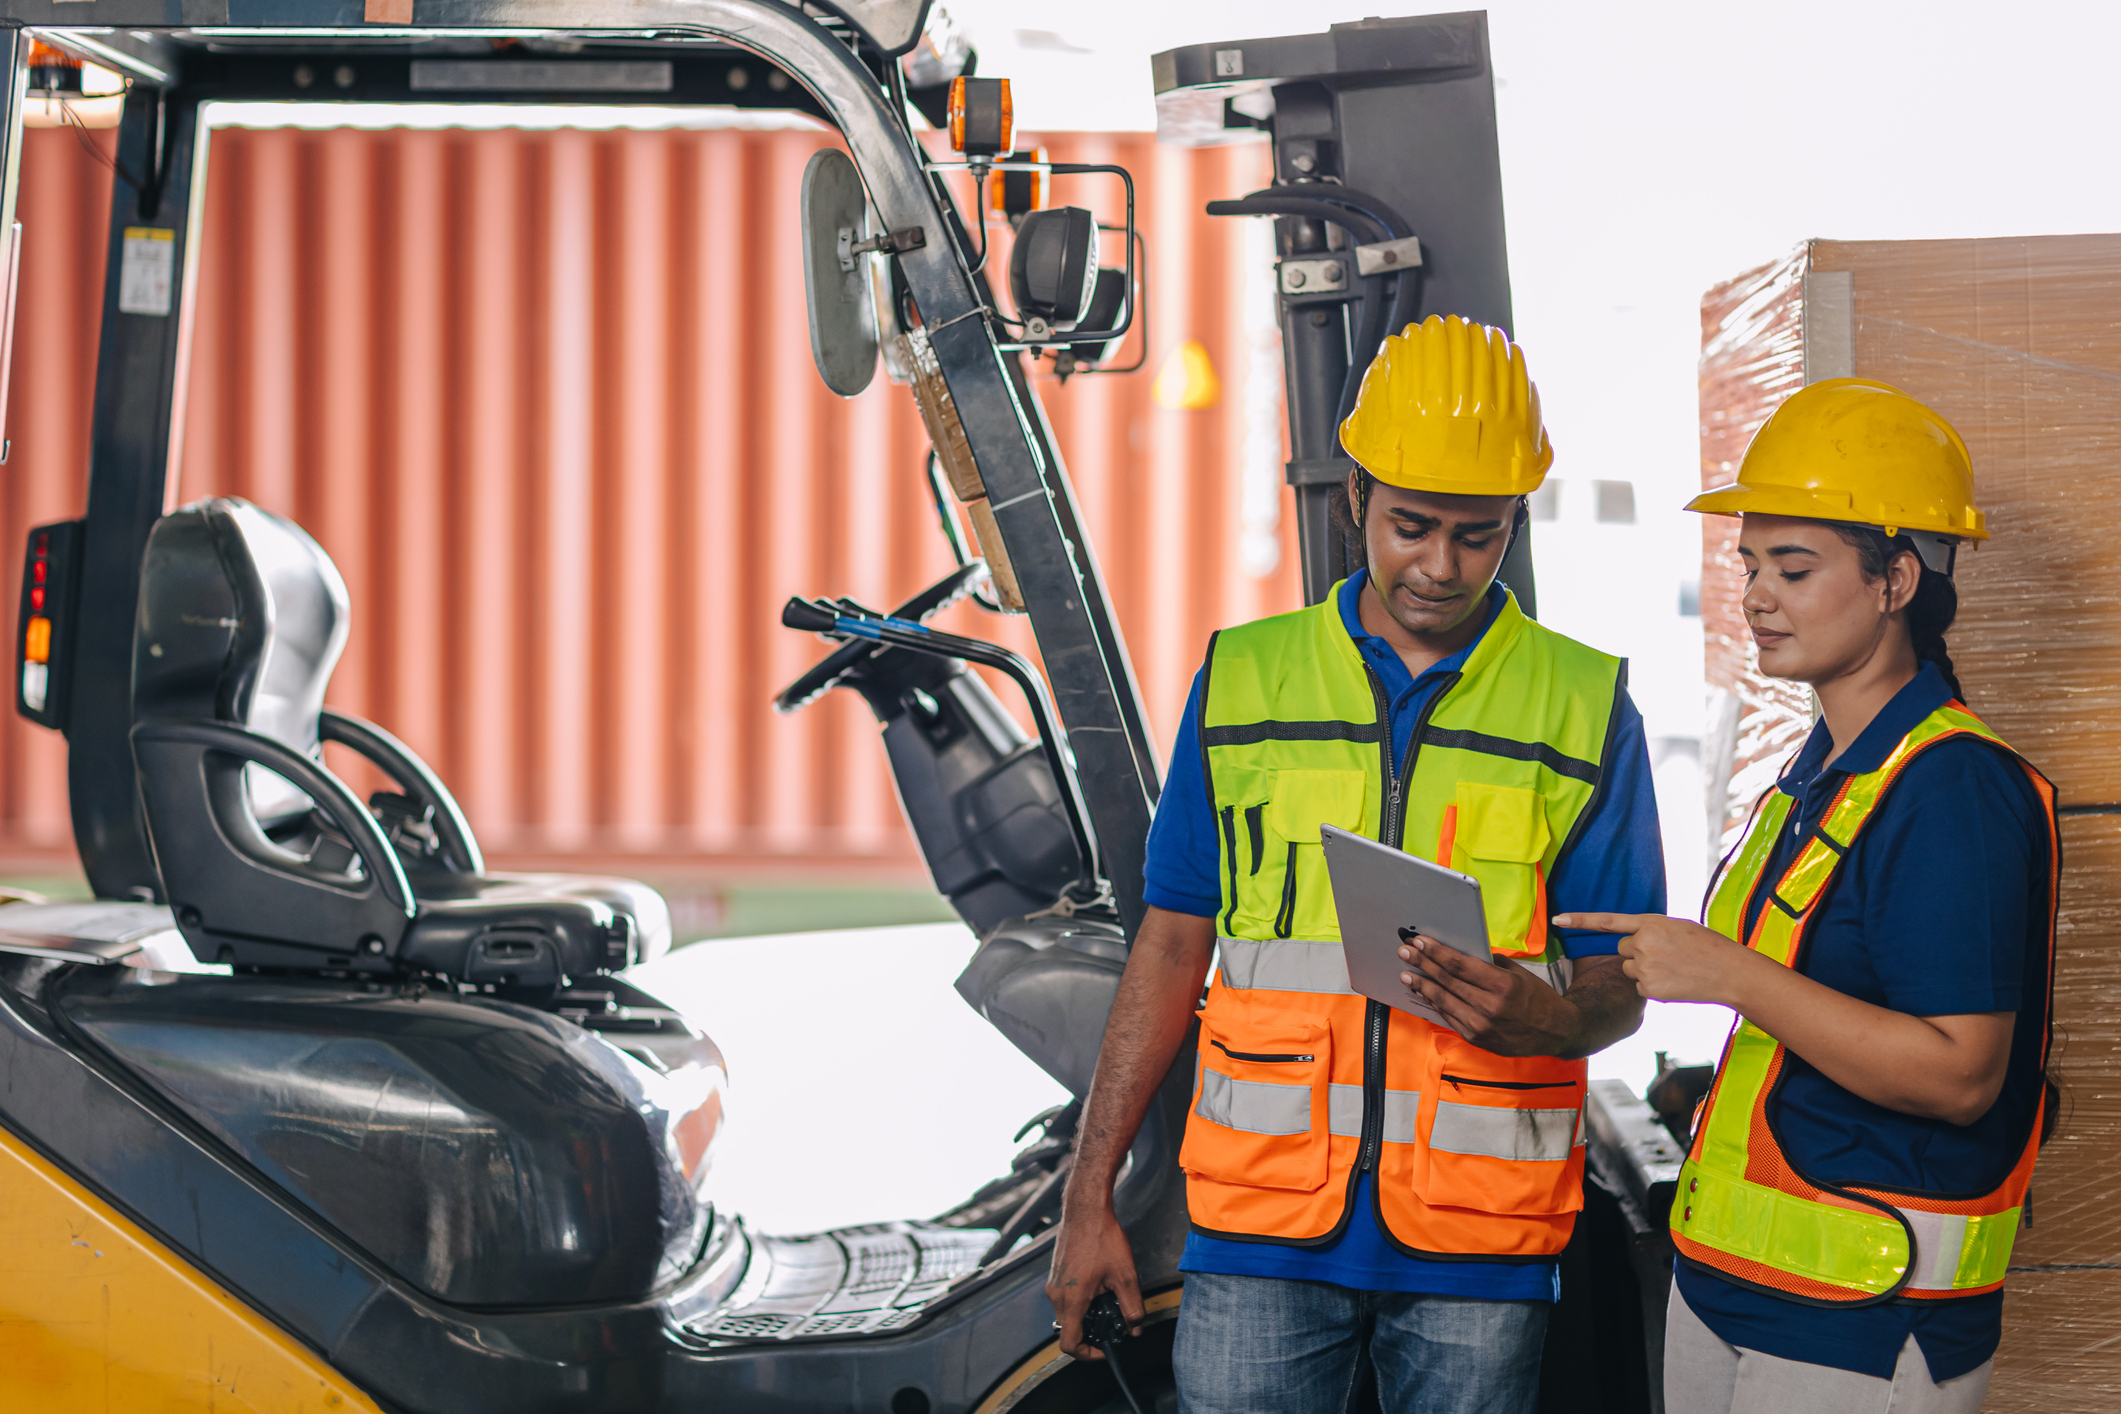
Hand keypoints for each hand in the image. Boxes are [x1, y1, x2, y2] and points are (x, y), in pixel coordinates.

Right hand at [1045, 1197, 1142, 1360]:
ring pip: (1067, 1313)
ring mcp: (1053, 1284)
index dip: (1087, 1354)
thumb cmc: (1102, 1238)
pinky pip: (1065, 1298)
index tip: (1104, 1348)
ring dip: (1086, 1315)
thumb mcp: (1125, 1276)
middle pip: (1069, 1330)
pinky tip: (1098, 1284)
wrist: (1085, 1210)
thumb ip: (1132, 1308)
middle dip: (1090, 1333)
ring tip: (1107, 1300)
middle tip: (1112, 1323)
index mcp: (1072, 1300)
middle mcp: (1057, 1295)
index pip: (1069, 1345)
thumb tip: (1135, 1328)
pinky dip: (1080, 1301)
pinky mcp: (1055, 1274)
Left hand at [1397, 934, 1578, 1055]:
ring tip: (1406, 974)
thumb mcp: (1518, 973)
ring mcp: (1481, 1026)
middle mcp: (1490, 1007)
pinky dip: (1434, 1004)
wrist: (1556, 1032)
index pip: (1460, 965)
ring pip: (1444, 1001)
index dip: (1436, 952)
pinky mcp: (1477, 1039)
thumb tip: (1460, 951)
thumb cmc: (1537, 998)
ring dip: (1422, 986)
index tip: (1419, 941)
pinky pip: (1449, 1018)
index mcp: (1502, 985)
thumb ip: (1489, 964)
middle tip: (1405, 952)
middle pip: (1447, 981)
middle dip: (1423, 964)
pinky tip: (1424, 993)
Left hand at [1553, 912, 1753, 1006]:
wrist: (1730, 972)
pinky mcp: (1648, 989)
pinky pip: (1639, 988)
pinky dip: (1653, 987)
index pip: (1607, 921)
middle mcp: (1642, 944)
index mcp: (1650, 923)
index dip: (1580, 920)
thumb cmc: (1708, 947)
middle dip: (1638, 953)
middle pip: (1622, 950)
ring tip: (1674, 969)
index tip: (1558, 919)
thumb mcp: (1678, 927)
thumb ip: (1652, 931)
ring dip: (1645, 970)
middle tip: (1666, 956)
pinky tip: (1674, 982)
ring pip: (1629, 970)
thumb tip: (1635, 940)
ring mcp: (1644, 968)